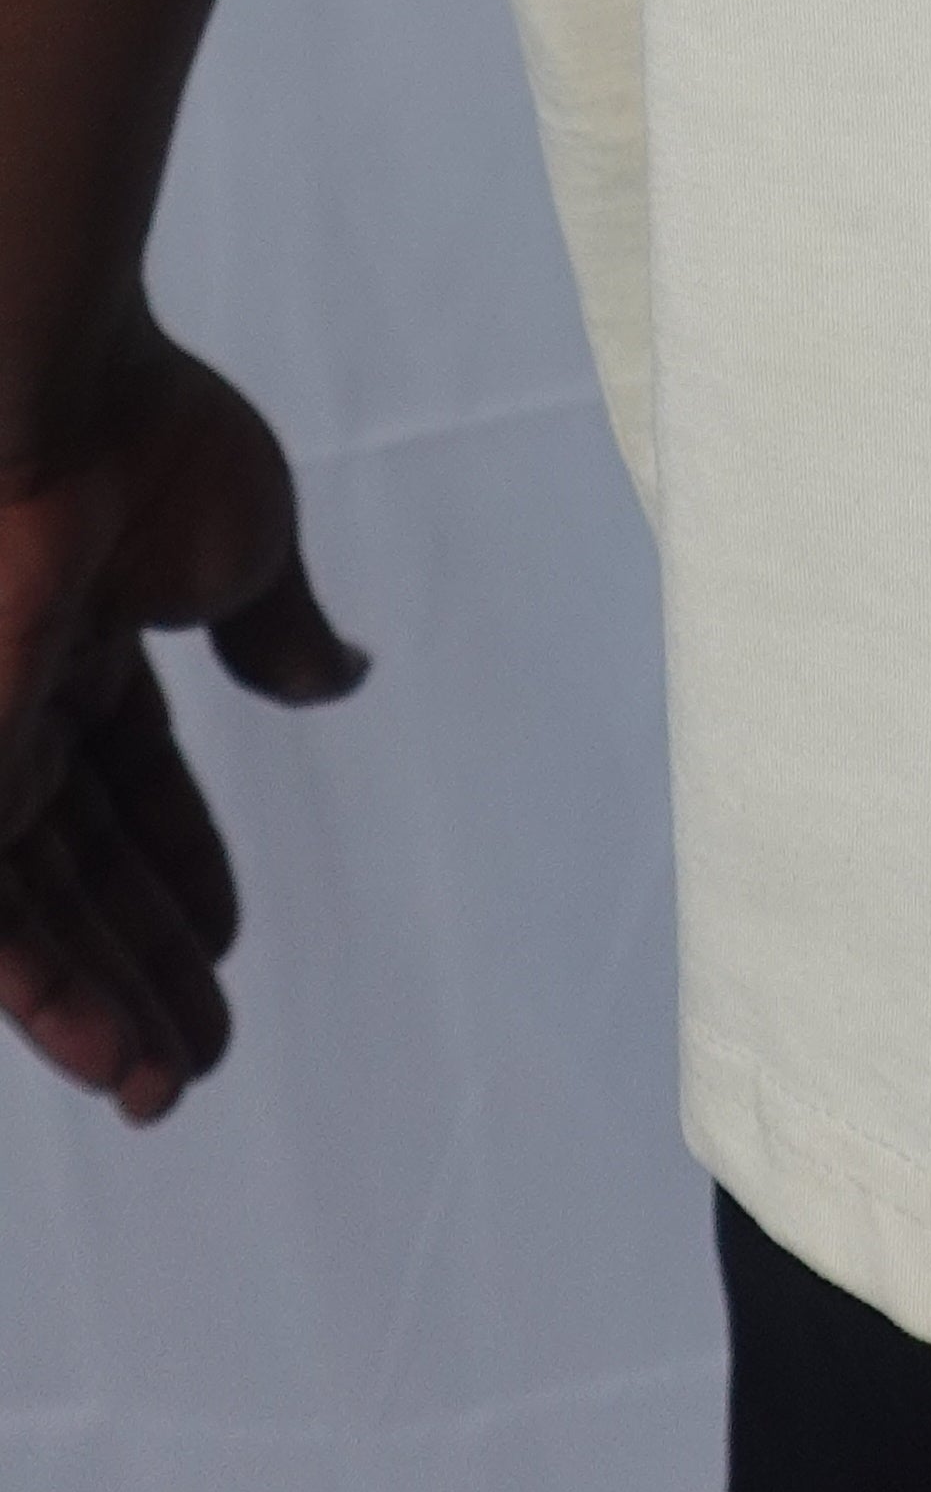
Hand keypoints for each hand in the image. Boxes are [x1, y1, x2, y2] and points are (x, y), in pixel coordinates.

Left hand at [0, 322, 365, 1120]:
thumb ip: (277, 624)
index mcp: (81, 634)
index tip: (227, 944)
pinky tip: (111, 1056)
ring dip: (97, 1009)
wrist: (45, 400)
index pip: (127, 785)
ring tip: (161, 1092)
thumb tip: (338, 679)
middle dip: (135, 967)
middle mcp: (15, 703)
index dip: (177, 867)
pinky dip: (46, 997)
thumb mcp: (242, 539)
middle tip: (194, 1063)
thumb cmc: (147, 438)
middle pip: (78, 869)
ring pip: (34, 915)